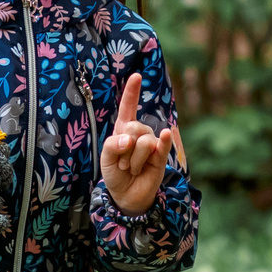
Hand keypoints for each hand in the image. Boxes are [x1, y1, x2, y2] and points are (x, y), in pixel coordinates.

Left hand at [102, 73, 170, 216]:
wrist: (126, 195)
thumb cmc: (114, 173)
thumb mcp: (105, 158)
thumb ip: (112, 145)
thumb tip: (129, 140)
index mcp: (123, 129)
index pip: (128, 108)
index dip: (132, 92)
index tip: (137, 76)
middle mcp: (139, 133)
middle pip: (133, 128)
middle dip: (123, 149)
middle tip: (121, 164)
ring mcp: (151, 144)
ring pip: (143, 142)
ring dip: (132, 161)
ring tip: (131, 169)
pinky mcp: (161, 156)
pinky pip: (161, 145)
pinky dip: (164, 140)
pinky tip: (166, 133)